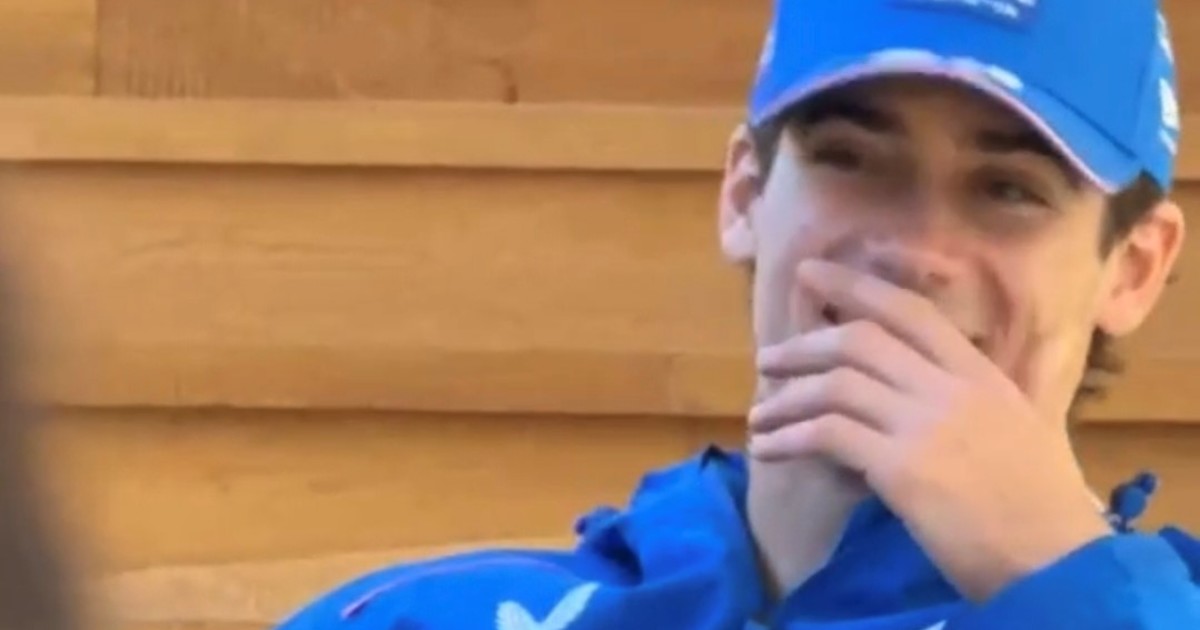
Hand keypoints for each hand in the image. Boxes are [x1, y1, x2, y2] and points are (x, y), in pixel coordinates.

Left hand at [746, 259, 1112, 601]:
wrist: (1058, 561)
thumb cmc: (1043, 504)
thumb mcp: (1020, 427)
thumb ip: (973, 397)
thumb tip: (925, 383)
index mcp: (981, 373)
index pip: (909, 310)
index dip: (854, 286)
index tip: (811, 274)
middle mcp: (951, 388)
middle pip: (859, 341)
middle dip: (804, 346)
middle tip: (767, 359)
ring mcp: (926, 425)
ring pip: (835, 385)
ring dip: (786, 398)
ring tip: (759, 416)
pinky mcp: (903, 469)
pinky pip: (828, 435)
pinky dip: (789, 438)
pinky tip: (769, 450)